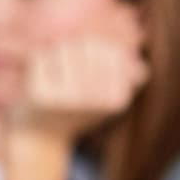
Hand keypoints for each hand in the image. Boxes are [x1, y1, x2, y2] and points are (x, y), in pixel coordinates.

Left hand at [4, 34, 149, 179]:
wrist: (41, 135)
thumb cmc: (78, 108)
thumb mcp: (107, 94)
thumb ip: (126, 77)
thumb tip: (141, 70)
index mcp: (117, 99)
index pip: (112, 50)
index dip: (98, 49)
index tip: (89, 67)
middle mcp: (94, 102)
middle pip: (88, 44)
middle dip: (76, 49)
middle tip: (69, 68)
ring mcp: (66, 100)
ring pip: (63, 48)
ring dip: (57, 54)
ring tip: (56, 74)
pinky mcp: (41, 97)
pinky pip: (40, 57)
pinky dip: (38, 62)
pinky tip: (38, 80)